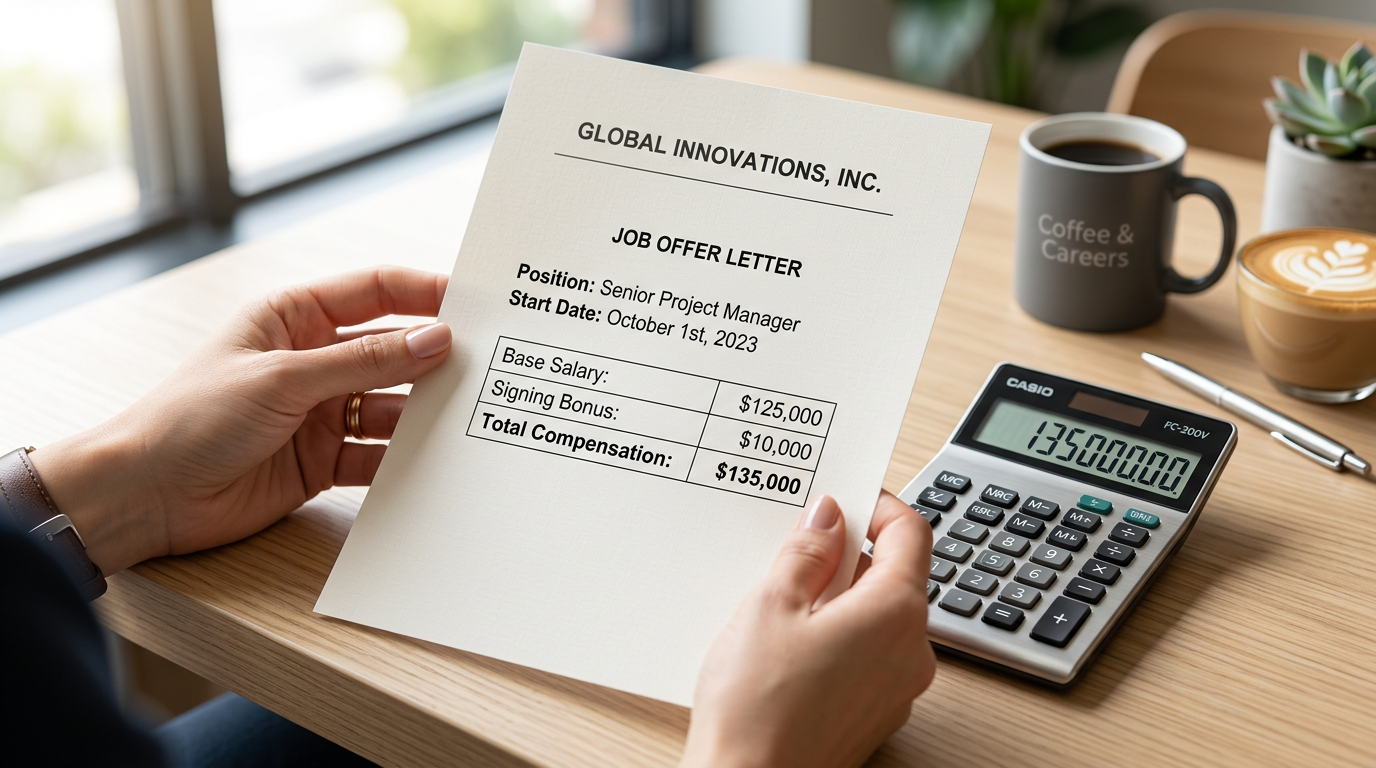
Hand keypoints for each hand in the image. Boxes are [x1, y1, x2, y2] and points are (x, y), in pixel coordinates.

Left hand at [29, 267, 451, 574]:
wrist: (144, 496)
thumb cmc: (190, 418)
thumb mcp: (283, 378)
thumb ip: (364, 361)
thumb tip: (434, 340)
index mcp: (294, 318)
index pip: (375, 292)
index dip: (424, 293)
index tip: (473, 303)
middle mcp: (312, 361)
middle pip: (391, 351)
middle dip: (434, 358)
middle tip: (486, 364)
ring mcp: (318, 413)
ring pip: (390, 405)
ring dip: (422, 412)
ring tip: (465, 417)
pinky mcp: (321, 462)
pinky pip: (376, 455)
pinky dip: (402, 459)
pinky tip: (431, 461)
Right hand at [680, 492, 934, 767]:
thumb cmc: (757, 709)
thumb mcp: (771, 605)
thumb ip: (806, 550)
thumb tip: (827, 516)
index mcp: (897, 613)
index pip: (911, 533)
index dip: (877, 504)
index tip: (844, 494)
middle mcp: (912, 653)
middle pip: (895, 576)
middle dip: (848, 554)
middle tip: (795, 545)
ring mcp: (897, 690)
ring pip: (878, 619)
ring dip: (838, 598)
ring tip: (780, 601)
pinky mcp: (873, 716)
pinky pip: (866, 657)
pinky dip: (836, 637)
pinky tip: (787, 645)